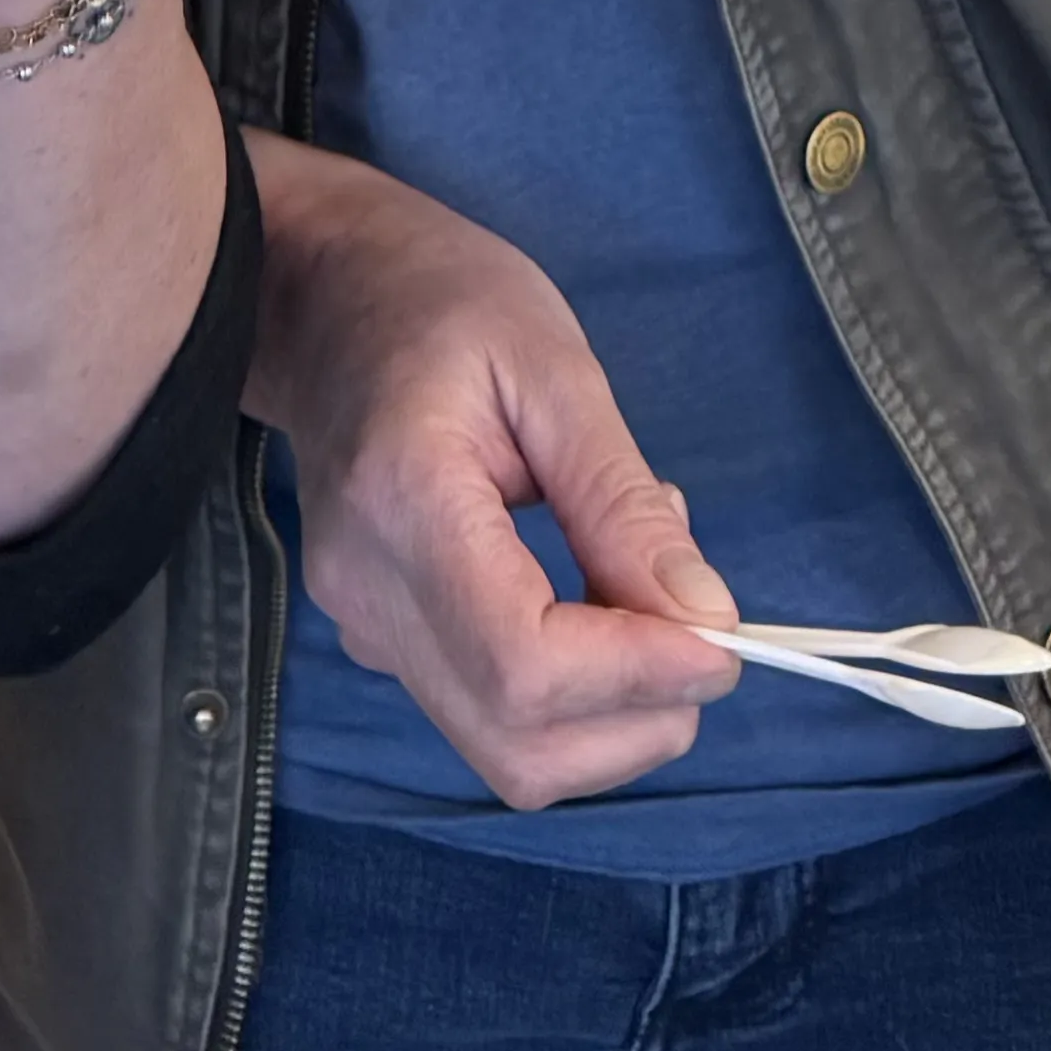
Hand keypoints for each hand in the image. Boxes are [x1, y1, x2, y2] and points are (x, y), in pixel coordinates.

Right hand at [245, 138, 739, 808]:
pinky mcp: (382, 642)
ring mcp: (365, 627)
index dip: (636, 674)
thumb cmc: (441, 301)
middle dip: (640, 717)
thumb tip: (705, 616)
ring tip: (641, 582)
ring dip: (613, 712)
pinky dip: (573, 691)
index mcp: (404, 500)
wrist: (326, 297)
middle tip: (703, 623)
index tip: (724, 636)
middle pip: (519, 742)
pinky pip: (491, 713)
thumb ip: (619, 500)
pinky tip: (591, 592)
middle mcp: (369, 591)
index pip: (523, 662)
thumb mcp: (553, 365)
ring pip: (510, 754)